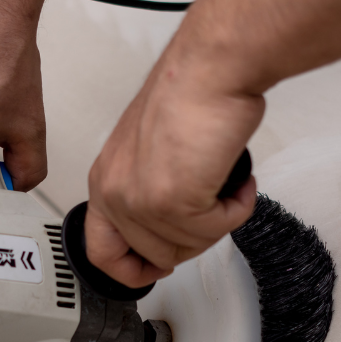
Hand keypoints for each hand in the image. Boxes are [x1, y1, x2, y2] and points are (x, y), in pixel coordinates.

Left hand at [86, 47, 260, 286]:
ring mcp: (142, 201)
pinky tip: (237, 182)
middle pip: (157, 255)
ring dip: (220, 220)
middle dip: (195, 238)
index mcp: (107, 179)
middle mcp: (117, 192)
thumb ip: (152, 190)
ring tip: (227, 183)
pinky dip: (238, 208)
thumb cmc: (191, 95)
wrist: (211, 71)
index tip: (158, 267)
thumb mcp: (153, 151)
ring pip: (189, 247)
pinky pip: (216, 229)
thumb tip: (174, 222)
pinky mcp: (174, 201)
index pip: (102, 252)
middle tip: (214, 209)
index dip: (134, 270)